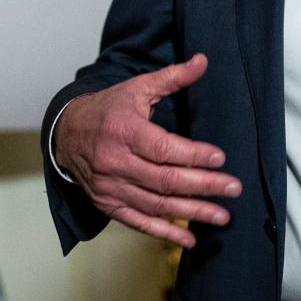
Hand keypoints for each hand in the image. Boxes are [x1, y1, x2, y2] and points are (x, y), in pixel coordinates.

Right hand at [53, 53, 241, 247]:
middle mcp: (115, 162)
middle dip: (203, 186)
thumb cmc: (108, 109)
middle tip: (233, 189)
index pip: (163, 148)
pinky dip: (165, 233)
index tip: (220, 159)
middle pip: (165, 180)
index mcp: (124, 131)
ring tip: (222, 216)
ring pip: (156, 205)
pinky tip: (190, 238)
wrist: (67, 133)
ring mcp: (111, 187)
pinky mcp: (108, 204)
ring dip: (191, 212)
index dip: (193, 155)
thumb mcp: (137, 87)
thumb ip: (172, 77)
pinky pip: (139, 223)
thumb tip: (202, 61)